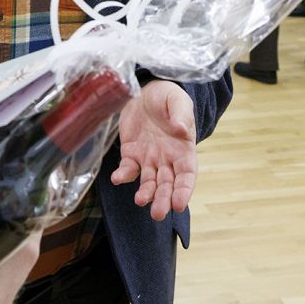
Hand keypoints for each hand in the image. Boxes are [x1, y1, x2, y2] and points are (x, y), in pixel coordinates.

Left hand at [111, 79, 196, 219]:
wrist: (145, 90)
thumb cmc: (167, 97)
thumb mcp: (177, 100)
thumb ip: (181, 114)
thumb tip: (180, 129)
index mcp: (183, 150)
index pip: (187, 175)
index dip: (184, 191)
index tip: (179, 204)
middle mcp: (167, 159)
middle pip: (167, 184)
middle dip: (163, 199)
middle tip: (157, 214)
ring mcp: (149, 158)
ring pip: (148, 181)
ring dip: (145, 193)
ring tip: (140, 201)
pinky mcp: (131, 153)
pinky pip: (127, 168)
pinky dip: (123, 175)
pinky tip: (117, 178)